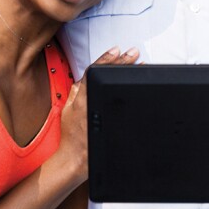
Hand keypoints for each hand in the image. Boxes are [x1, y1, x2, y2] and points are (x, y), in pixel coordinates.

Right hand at [55, 48, 140, 178]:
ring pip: (117, 91)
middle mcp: (92, 103)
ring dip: (129, 76)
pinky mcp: (112, 124)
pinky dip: (131, 96)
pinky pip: (123, 108)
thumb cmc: (71, 135)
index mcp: (81, 97)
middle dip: (122, 63)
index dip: (105, 59)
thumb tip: (84, 79)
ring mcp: (103, 113)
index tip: (116, 50)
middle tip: (134, 53)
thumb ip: (76, 92)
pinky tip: (139, 89)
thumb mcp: (67, 109)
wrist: (75, 158)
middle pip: (108, 78)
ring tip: (141, 65)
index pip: (93, 72)